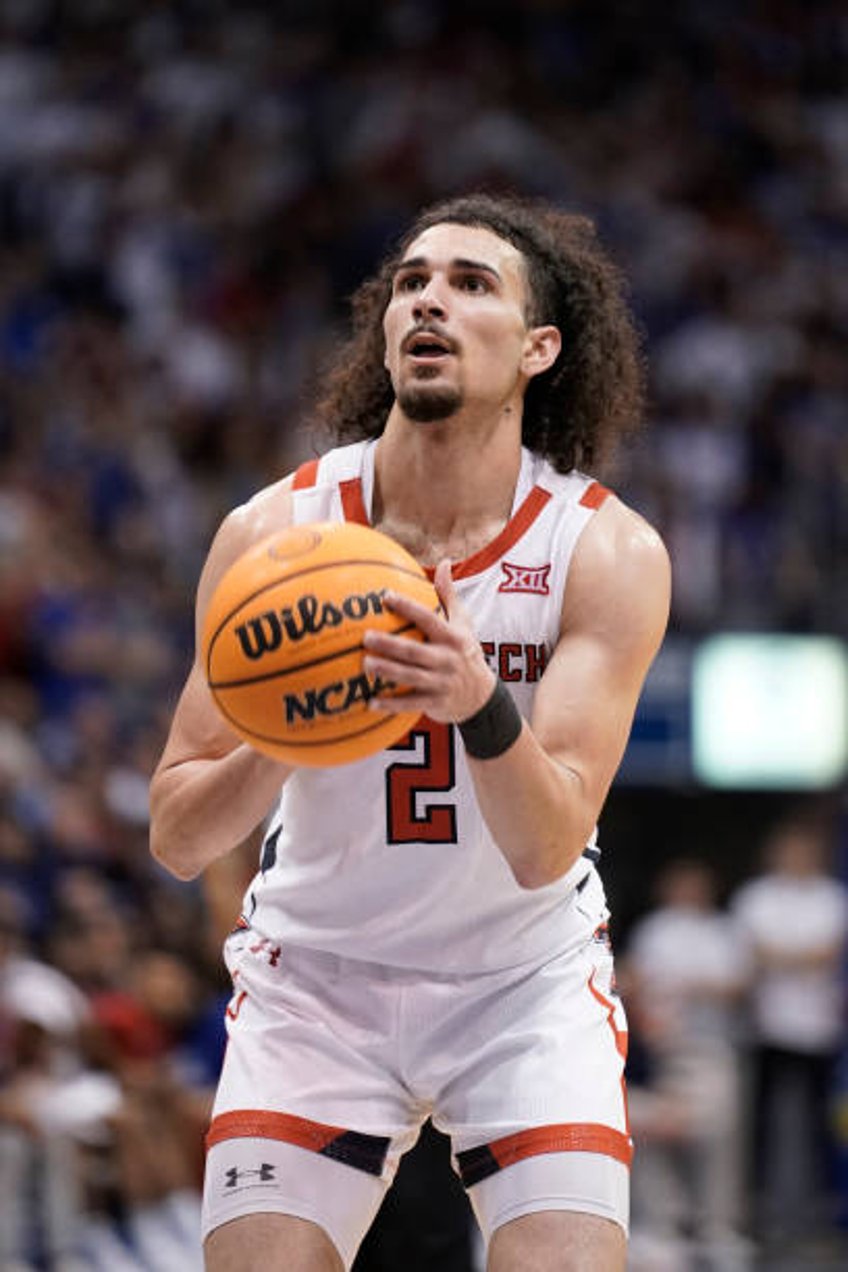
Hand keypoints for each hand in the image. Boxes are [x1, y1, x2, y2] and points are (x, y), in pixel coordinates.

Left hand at [363, 559, 494, 723]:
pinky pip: (409, 703)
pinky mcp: (435, 703)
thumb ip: (448, 595)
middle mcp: (447, 659)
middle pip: (414, 650)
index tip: (386, 596)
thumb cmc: (466, 653)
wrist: (482, 697)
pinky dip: (391, 704)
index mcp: (452, 638)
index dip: (408, 607)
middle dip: (390, 644)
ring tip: (365, 664)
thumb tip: (443, 562)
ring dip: (387, 671)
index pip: (428, 619)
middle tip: (366, 637)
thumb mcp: (463, 624)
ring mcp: (441, 683)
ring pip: (410, 676)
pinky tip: (370, 702)